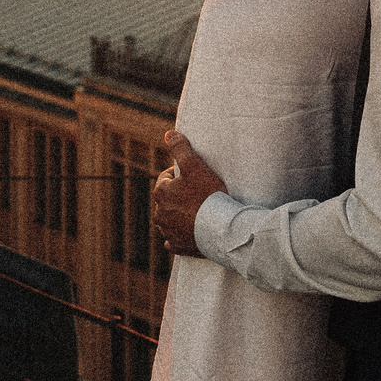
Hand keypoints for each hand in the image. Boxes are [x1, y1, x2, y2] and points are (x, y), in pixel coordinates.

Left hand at [151, 131, 226, 259]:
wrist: (221, 228)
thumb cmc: (209, 195)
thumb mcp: (195, 166)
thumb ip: (181, 148)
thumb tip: (168, 134)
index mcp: (161, 193)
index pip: (166, 179)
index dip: (181, 176)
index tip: (195, 178)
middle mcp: (159, 214)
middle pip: (167, 200)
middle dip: (179, 196)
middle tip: (200, 194)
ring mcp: (168, 232)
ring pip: (170, 220)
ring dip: (180, 216)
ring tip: (199, 212)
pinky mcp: (177, 246)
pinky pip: (174, 241)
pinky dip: (180, 237)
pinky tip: (191, 233)